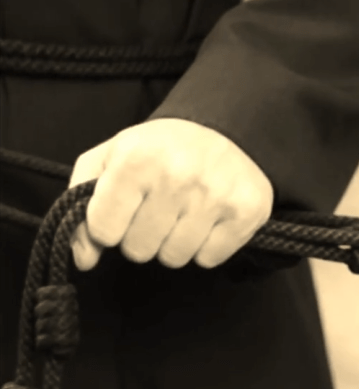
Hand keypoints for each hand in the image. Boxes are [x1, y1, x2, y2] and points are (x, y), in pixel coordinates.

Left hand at [68, 118, 273, 270]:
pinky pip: (209, 258)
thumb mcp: (111, 158)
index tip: (126, 209)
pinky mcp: (246, 213)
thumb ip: (82, 203)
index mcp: (136, 159)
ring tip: (184, 214)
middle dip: (144, 235)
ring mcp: (215, 197)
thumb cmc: (162, 148)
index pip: (104, 230)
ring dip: (175, 242)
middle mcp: (177, 177)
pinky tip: (209, 220)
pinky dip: (206, 246)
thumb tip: (84, 258)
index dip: (110, 225)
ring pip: (174, 257)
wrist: (227, 129)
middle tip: (159, 210)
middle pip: (139, 249)